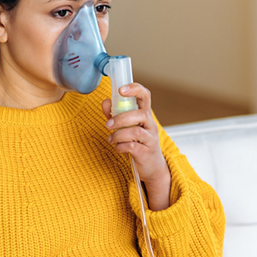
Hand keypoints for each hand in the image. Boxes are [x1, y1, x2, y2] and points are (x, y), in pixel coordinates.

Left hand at [102, 83, 171, 210]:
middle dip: (121, 118)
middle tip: (108, 125)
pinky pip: (133, 146)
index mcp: (145, 115)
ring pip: (136, 131)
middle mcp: (151, 125)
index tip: (121, 90)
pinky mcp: (147, 152)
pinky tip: (118, 148)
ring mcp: (151, 139)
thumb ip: (115, 114)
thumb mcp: (126, 127)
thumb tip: (106, 102)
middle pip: (140, 114)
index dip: (134, 89)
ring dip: (118, 135)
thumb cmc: (137, 144)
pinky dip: (121, 147)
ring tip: (111, 139)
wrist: (151, 167)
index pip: (145, 95)